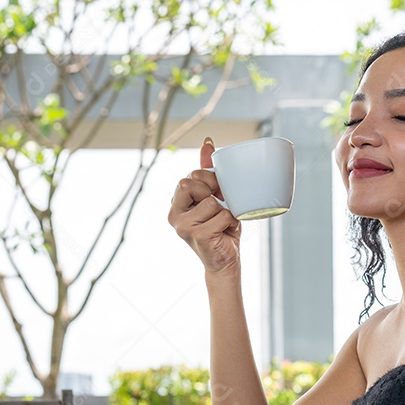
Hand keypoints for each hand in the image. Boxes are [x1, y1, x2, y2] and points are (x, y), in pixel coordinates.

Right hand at [168, 137, 240, 274]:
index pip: (190, 177)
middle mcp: (174, 214)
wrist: (225, 262)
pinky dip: (231, 222)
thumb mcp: (214, 196)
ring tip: (221, 223)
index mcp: (175, 203)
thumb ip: (207, 172)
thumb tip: (207, 143)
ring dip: (225, 210)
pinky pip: (223, 215)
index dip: (208, 182)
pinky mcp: (197, 235)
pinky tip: (225, 232)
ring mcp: (183, 226)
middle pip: (192, 184)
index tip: (214, 195)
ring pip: (212, 201)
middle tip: (218, 208)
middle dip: (212, 193)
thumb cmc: (220, 228)